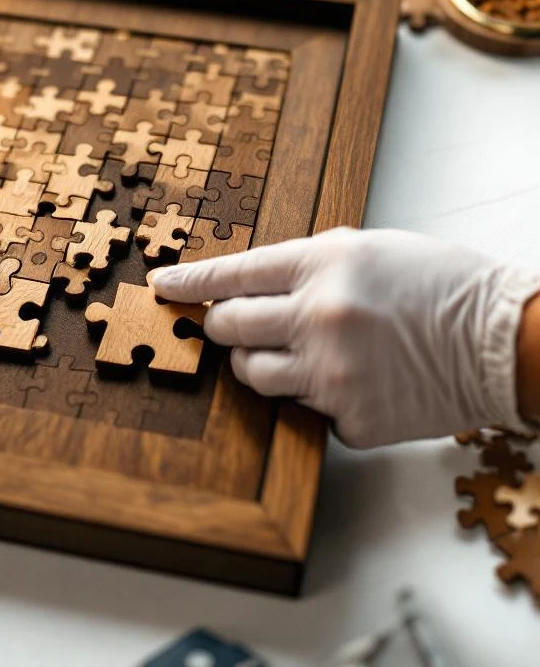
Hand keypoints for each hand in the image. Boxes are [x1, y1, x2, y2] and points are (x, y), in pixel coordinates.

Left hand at [152, 228, 539, 447]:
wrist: (506, 341)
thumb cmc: (441, 286)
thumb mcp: (367, 249)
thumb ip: (302, 268)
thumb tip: (244, 288)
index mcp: (323, 265)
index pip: (231, 275)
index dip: (190, 283)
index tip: (163, 289)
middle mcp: (319, 318)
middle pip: (228, 330)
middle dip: (223, 327)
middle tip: (238, 326)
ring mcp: (332, 374)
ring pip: (253, 375)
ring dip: (262, 363)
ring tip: (304, 352)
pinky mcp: (349, 418)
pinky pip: (303, 410)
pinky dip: (317, 396)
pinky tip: (354, 379)